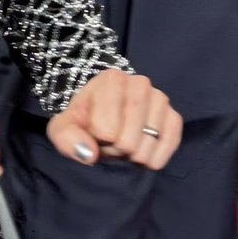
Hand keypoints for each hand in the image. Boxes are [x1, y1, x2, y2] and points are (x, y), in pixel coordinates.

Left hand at [46, 69, 181, 170]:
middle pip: (128, 141)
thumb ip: (67, 139)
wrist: (102, 123)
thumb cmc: (83, 123)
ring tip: (124, 142)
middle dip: (115, 150)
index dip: (98, 140)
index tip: (95, 133)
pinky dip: (154, 158)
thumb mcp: (63, 129)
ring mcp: (160, 99)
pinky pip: (169, 146)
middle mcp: (140, 83)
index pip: (106, 129)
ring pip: (148, 146)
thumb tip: (88, 154)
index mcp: (111, 79)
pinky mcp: (174, 117)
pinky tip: (142, 152)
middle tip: (110, 141)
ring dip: (133, 155)